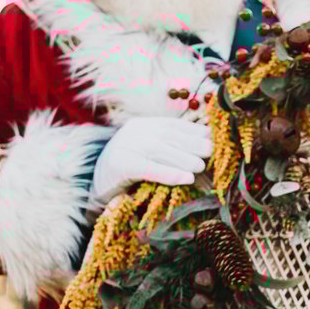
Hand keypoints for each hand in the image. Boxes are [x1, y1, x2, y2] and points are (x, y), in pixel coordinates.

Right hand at [89, 117, 210, 206]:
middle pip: (169, 136)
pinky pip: (148, 168)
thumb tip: (204, 153)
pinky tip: (186, 179)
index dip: (195, 132)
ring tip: (201, 166)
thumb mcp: (149, 154)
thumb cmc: (128, 171)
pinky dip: (168, 173)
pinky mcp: (120, 165)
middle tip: (213, 153)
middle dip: (193, 144)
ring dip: (184, 159)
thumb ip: (170, 149)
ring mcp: (126, 146)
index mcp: (144, 125)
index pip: (174, 126)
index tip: (214, 139)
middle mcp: (135, 132)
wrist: (95, 183)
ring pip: (160, 150)